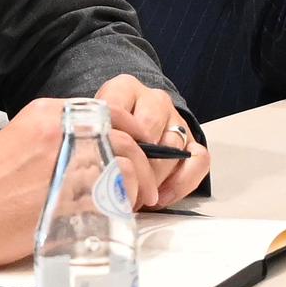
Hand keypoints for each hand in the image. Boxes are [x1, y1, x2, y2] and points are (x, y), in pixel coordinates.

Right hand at [0, 99, 153, 268]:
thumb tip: (94, 150)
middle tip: (147, 182)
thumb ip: (58, 140)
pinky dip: (125, 204)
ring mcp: (66, 163)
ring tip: (136, 201)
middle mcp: (60, 132)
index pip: (108, 112)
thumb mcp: (22, 143)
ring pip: (125, 166)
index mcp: (47, 115)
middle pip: (124, 138)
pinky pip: (114, 195)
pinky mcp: (70, 195)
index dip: (133, 131)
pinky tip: (118, 212)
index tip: (142, 144)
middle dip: (144, 162)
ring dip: (138, 185)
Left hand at [94, 73, 210, 205]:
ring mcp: (176, 120)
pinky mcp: (193, 141)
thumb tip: (86, 171)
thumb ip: (88, 136)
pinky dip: (181, 183)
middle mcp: (154, 100)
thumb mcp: (92, 124)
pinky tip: (161, 197)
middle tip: (118, 187)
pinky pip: (199, 160)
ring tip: (137, 197)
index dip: (110, 140)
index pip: (116, 108)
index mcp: (125, 89)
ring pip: (173, 148)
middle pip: (148, 130)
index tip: (102, 163)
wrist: (133, 120)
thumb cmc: (108, 129)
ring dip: (154, 178)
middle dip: (133, 164)